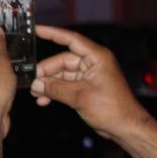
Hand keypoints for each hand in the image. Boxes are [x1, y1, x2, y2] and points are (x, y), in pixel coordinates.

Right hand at [29, 25, 151, 141]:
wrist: (125, 127)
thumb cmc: (113, 109)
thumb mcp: (80, 96)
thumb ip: (56, 88)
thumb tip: (37, 84)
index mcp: (96, 58)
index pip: (71, 40)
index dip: (52, 34)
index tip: (37, 30)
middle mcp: (93, 64)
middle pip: (63, 61)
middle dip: (46, 71)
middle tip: (32, 81)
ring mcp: (89, 76)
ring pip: (62, 74)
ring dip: (49, 84)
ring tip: (36, 93)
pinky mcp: (86, 88)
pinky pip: (66, 85)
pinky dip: (55, 91)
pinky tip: (44, 100)